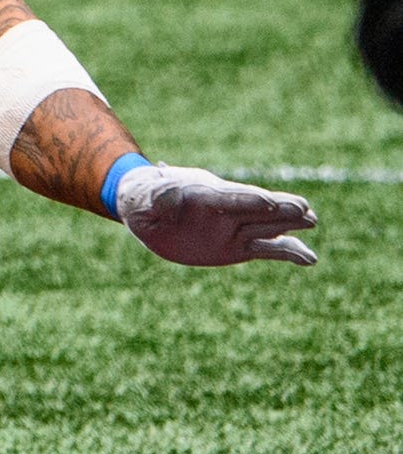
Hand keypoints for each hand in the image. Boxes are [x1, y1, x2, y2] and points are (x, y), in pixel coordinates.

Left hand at [115, 163, 319, 266]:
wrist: (148, 207)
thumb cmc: (143, 199)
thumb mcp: (142, 199)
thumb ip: (156, 198)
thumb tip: (165, 195)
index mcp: (202, 195)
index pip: (228, 197)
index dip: (247, 200)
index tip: (268, 202)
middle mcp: (225, 210)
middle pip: (256, 208)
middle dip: (279, 209)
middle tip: (304, 209)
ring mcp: (235, 227)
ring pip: (267, 226)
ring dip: (289, 225)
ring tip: (312, 221)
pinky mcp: (238, 246)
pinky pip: (267, 250)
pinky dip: (289, 253)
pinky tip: (310, 258)